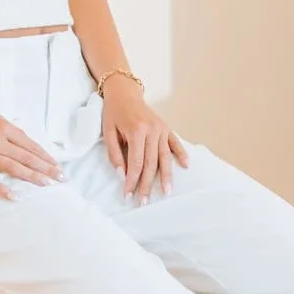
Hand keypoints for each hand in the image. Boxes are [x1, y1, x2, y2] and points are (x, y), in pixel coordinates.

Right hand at [0, 83, 63, 201]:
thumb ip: (8, 131)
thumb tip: (25, 145)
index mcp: (3, 126)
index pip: (30, 145)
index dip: (45, 156)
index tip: (57, 165)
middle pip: (26, 158)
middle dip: (46, 168)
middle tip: (61, 178)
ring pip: (12, 168)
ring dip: (31, 177)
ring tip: (46, 184)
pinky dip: (1, 188)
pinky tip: (15, 196)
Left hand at [100, 75, 188, 202]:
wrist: (124, 92)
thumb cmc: (113, 112)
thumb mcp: (108, 132)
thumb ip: (114, 154)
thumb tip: (122, 175)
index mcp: (136, 130)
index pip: (135, 162)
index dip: (132, 180)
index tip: (128, 194)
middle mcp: (152, 130)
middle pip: (151, 163)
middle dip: (147, 184)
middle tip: (144, 201)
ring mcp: (161, 129)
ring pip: (164, 157)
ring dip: (166, 176)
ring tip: (167, 192)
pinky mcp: (166, 128)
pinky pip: (175, 143)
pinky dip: (181, 154)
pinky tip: (186, 166)